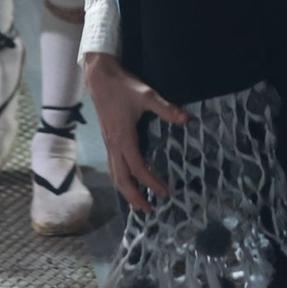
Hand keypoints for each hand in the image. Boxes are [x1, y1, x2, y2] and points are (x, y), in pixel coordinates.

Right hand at [85, 52, 189, 210]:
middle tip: (149, 210)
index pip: (138, 168)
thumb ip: (166, 109)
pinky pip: (112, 166)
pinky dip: (120, 178)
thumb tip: (187, 120)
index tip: (164, 193)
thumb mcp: (147, 95)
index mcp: (124, 138)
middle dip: (134, 196)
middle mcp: (114, 145)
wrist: (99, 77)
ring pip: (114, 174)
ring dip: (125, 190)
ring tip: (138, 202)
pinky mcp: (107, 139)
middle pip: (121, 179)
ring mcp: (108, 143)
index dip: (151, 182)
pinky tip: (127, 179)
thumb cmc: (123, 87)